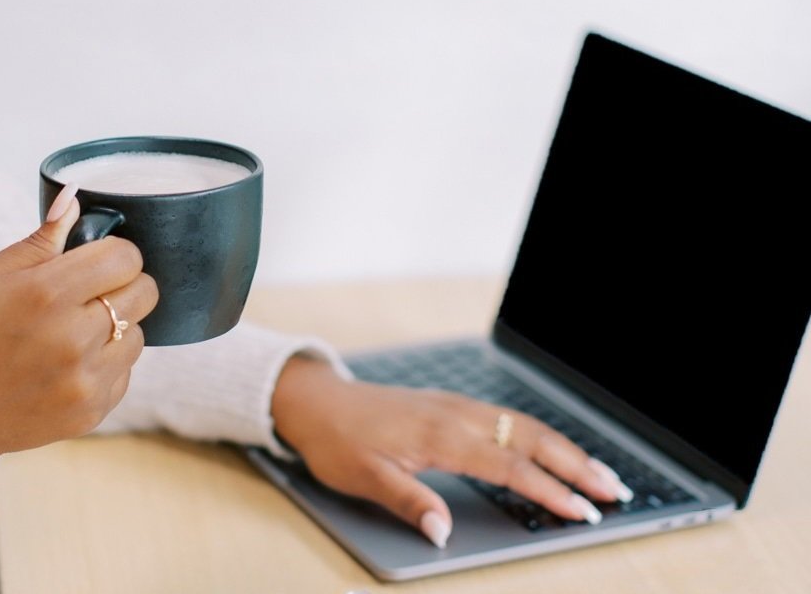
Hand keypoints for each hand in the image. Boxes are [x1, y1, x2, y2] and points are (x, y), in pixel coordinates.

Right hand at [0, 184, 156, 465]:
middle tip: (88, 292)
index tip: (96, 258)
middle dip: (123, 284)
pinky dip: (105, 365)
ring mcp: (84, 381)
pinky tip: (66, 364)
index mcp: (45, 294)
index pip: (125, 256)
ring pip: (139, 335)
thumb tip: (73, 198)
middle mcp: (73, 338)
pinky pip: (124, 374)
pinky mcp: (89, 413)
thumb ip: (38, 242)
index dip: (115, 251)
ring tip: (72, 330)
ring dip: (117, 327)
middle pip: (144, 293)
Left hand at [270, 357, 632, 547]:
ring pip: (524, 424)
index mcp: (440, 435)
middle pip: (530, 438)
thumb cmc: (338, 440)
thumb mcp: (363, 477)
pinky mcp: (452, 406)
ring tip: (600, 474)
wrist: (318, 402)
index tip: (581, 511)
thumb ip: (407, 501)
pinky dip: (541, 435)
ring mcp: (457, 406)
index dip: (547, 490)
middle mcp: (457, 415)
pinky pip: (508, 417)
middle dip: (576, 465)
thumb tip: (442, 531)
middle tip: (615, 491)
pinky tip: (554, 449)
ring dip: (566, 448)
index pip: (508, 466)